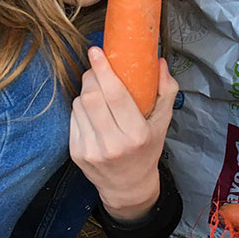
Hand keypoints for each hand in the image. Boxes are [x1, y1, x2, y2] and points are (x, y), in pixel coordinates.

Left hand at [69, 47, 177, 221]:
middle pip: (92, 97)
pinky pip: (72, 118)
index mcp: (137, 135)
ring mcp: (92, 150)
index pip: (115, 95)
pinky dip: (80, 108)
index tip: (96, 51)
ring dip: (85, 91)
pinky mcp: (77, 153)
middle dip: (91, 76)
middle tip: (96, 69)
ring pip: (79, 105)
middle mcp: (113, 144)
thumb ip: (166, 91)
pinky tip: (91, 111)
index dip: (102, 70)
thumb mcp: (162, 123)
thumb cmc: (147, 150)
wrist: (128, 186)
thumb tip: (159, 61)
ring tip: (96, 92)